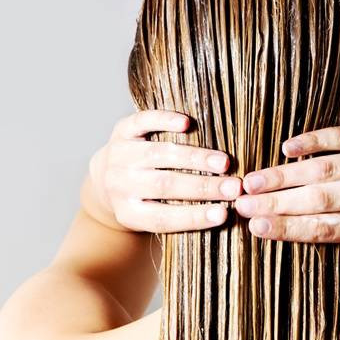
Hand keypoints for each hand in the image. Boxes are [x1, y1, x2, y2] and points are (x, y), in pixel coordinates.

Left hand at [86, 110, 241, 232]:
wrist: (105, 179)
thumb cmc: (143, 201)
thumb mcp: (151, 217)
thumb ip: (180, 216)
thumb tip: (224, 214)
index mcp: (128, 213)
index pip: (163, 218)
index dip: (194, 217)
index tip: (224, 214)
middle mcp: (120, 184)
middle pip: (164, 185)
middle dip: (203, 187)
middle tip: (234, 187)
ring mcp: (120, 155)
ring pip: (159, 154)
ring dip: (195, 158)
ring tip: (223, 162)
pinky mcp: (122, 130)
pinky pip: (142, 123)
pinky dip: (164, 121)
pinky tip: (187, 123)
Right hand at [234, 120, 339, 242]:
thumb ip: (339, 226)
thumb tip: (281, 227)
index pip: (326, 230)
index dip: (288, 229)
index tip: (255, 228)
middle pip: (319, 200)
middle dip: (275, 203)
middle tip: (240, 204)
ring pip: (323, 169)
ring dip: (283, 176)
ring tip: (251, 182)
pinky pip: (338, 137)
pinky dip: (310, 142)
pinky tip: (285, 149)